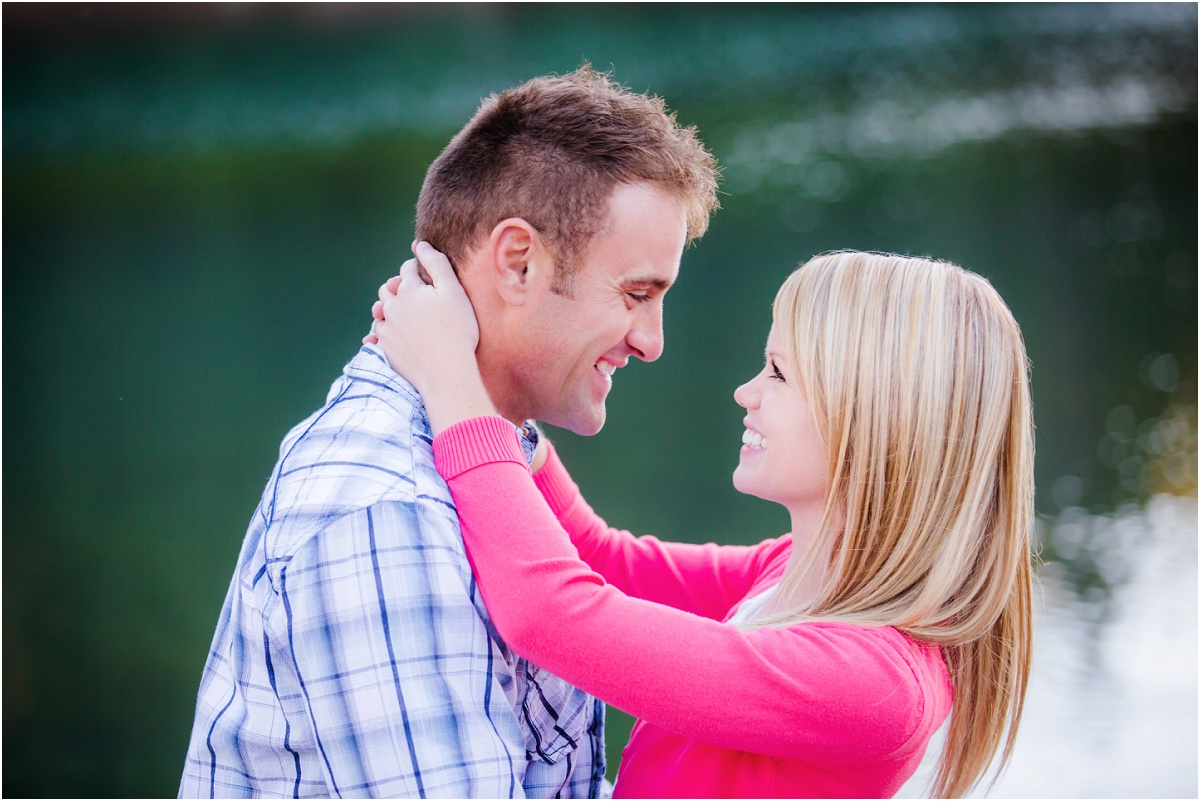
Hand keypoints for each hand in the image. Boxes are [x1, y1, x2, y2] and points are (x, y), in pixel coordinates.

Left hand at [371, 242, 497, 433]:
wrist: (446, 373)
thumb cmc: (457, 330)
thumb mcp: (453, 291)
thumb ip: (437, 264)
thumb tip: (421, 245)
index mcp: (408, 289)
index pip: (408, 269)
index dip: (418, 268)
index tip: (426, 273)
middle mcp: (392, 306)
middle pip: (389, 289)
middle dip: (399, 287)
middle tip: (415, 295)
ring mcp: (386, 329)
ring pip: (381, 312)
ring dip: (389, 310)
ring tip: (403, 316)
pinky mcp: (384, 349)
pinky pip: (377, 337)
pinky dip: (382, 333)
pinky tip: (390, 336)